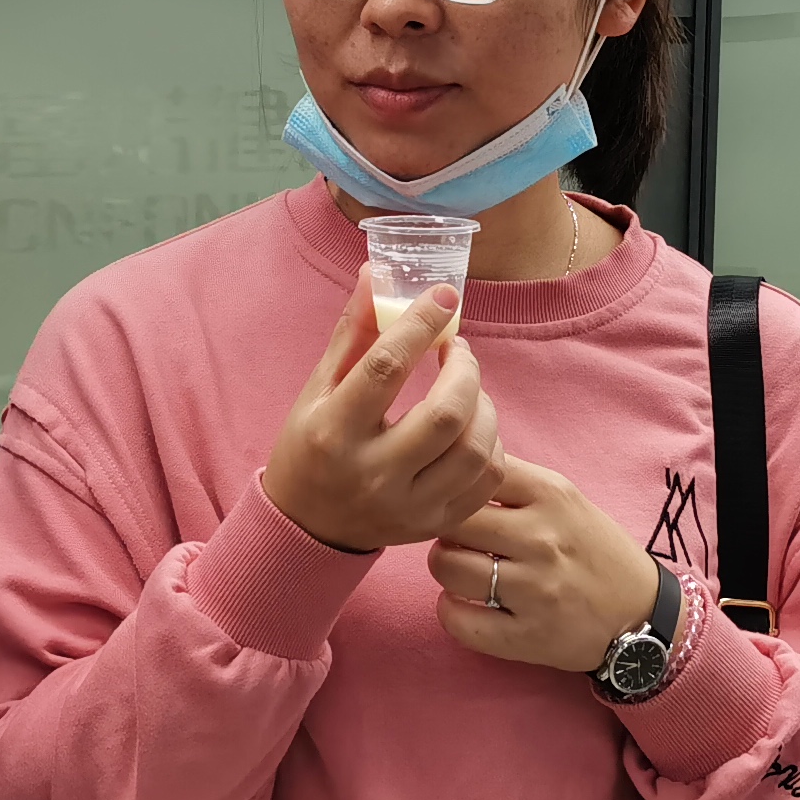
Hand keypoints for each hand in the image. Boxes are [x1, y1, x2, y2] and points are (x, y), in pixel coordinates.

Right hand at [260, 275, 501, 554]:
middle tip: (457, 347)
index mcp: (332, 432)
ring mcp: (407, 506)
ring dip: (483, 403)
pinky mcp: (434, 524)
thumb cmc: (310, 446)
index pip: (386, 368)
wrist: (307, 527)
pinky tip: (473, 425)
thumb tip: (376, 272)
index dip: (421, 324)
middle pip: (446, 413)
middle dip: (465, 367)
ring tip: (466, 385)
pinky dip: (491, 442)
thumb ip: (353, 332)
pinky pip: (487, 479)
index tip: (444, 295)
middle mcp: (372, 474)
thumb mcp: (318, 388)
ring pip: (476, 449)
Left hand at [429, 456, 664, 676]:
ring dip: (445, 569)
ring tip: (461, 570)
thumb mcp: (567, 499)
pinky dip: (451, 612)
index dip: (456, 486)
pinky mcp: (527, 636)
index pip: (474, 473)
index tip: (459, 501)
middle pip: (452, 521)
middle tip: (456, 539)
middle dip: (444, 528)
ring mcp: (534, 590)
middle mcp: (542, 539)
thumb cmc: (594, 551)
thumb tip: (454, 466)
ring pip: (448, 568)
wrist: (642, 613)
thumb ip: (514, 482)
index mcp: (552, 495)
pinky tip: (463, 605)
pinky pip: (459, 621)